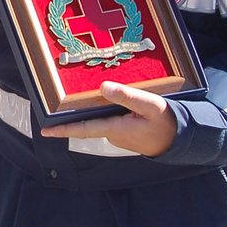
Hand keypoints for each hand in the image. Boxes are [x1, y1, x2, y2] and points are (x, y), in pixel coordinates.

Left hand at [39, 81, 177, 156]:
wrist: (181, 139)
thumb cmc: (167, 122)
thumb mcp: (150, 106)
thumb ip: (127, 96)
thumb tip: (103, 87)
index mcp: (115, 129)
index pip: (83, 130)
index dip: (63, 130)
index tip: (45, 131)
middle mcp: (113, 134)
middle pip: (86, 124)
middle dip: (69, 118)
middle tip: (51, 108)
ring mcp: (118, 134)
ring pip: (98, 121)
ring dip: (87, 112)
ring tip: (72, 99)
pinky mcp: (124, 132)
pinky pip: (108, 120)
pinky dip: (102, 112)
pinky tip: (102, 100)